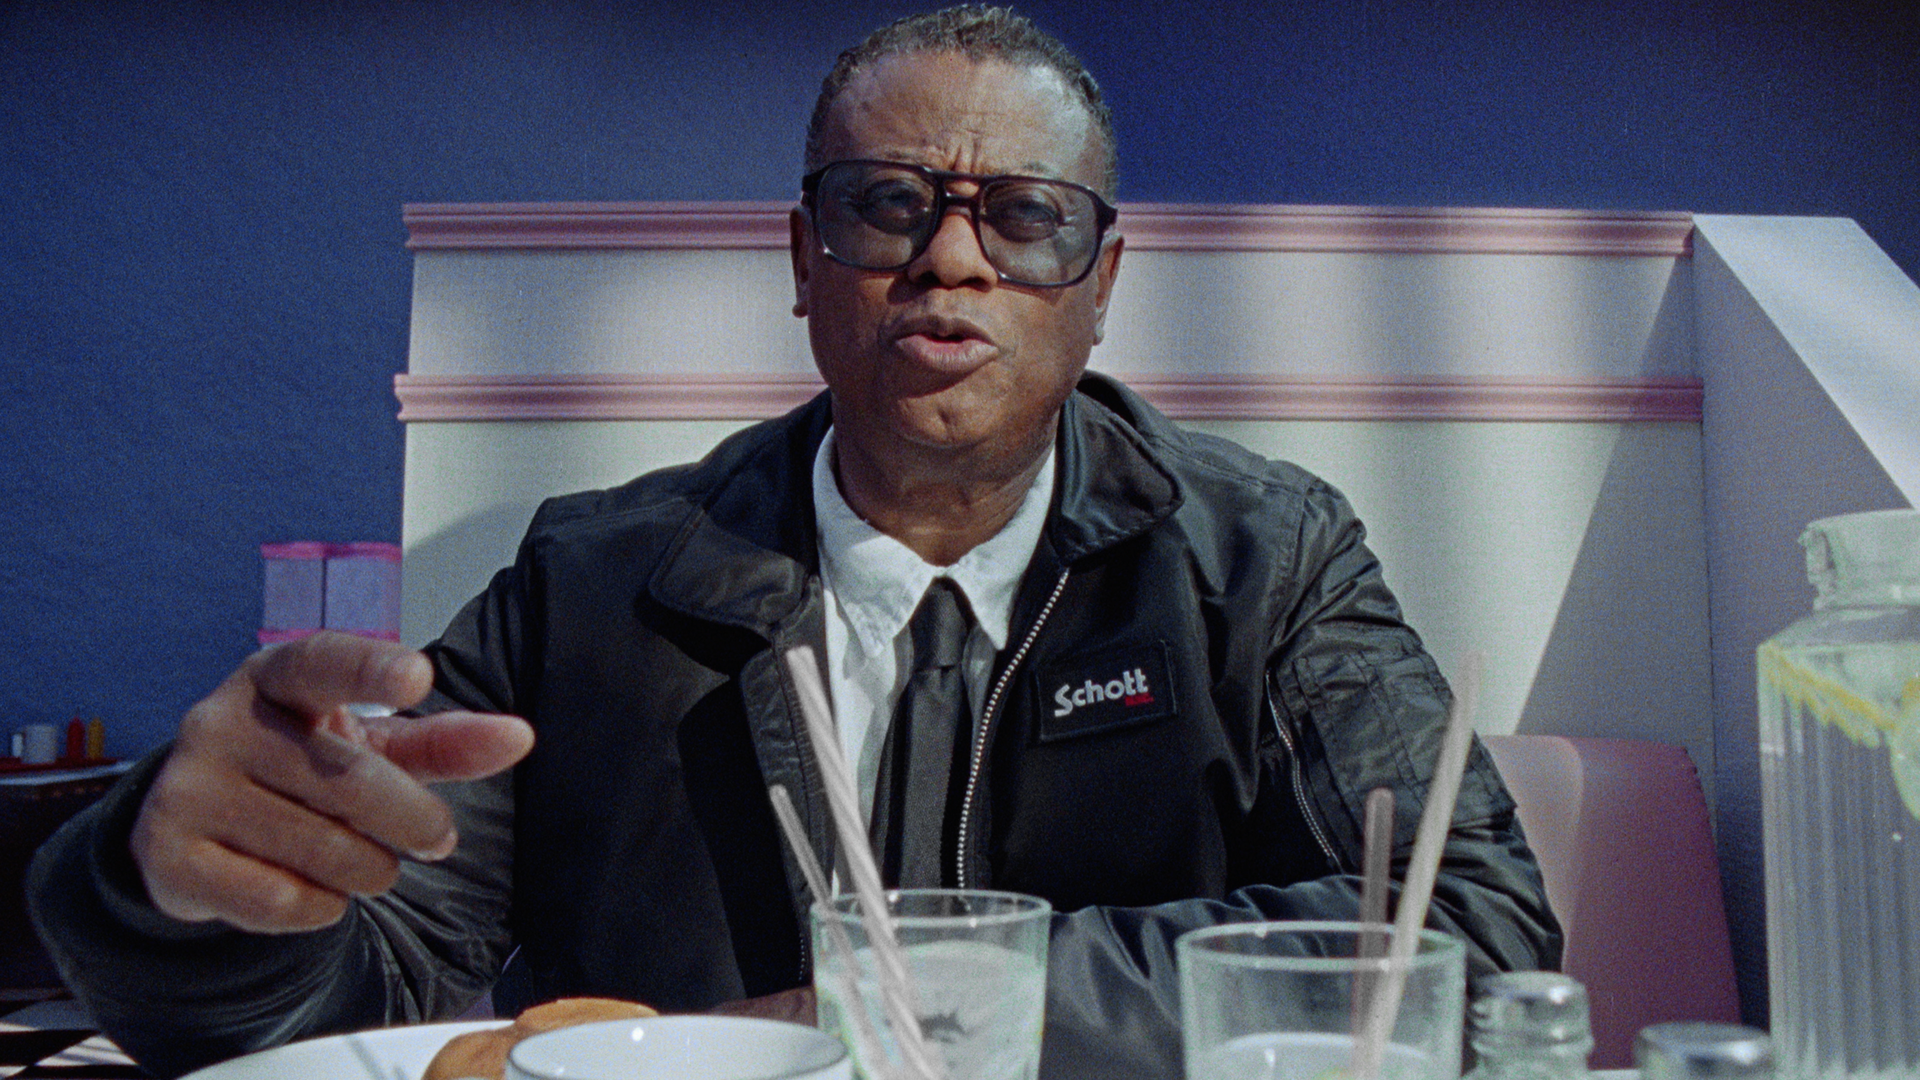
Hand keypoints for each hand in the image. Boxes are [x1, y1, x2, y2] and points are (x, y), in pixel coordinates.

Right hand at [130, 631, 533, 932]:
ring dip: (370, 870)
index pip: (323, 661)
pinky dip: (321, 906)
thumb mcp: (368, 745)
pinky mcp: (167, 854)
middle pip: (348, 780)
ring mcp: (186, 787)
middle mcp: (219, 721)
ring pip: (320, 848)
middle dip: (413, 821)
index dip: (370, 669)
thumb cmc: (303, 765)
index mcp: (274, 676)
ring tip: (368, 863)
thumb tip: (520, 736)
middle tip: (437, 839)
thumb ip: (443, 742)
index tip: (418, 676)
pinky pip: (279, 899)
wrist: (194, 825)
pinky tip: (315, 891)